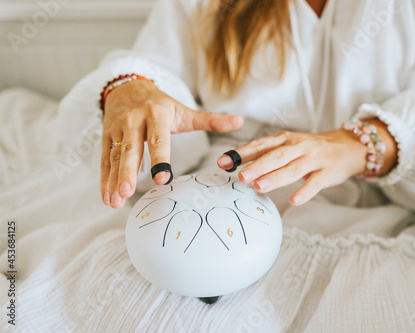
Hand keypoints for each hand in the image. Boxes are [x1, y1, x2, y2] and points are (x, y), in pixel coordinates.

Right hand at [101, 80, 243, 208]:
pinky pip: (105, 159)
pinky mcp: (106, 137)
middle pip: (131, 149)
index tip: (162, 178)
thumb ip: (210, 120)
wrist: (128, 87)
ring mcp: (118, 129)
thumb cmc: (160, 104)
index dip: (160, 158)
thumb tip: (239, 121)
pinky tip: (107, 197)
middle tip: (127, 192)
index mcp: (157, 114)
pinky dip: (104, 179)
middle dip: (128, 172)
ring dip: (114, 180)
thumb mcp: (184, 111)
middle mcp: (134, 121)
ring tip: (114, 201)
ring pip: (115, 157)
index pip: (159, 139)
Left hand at [217, 121, 396, 205]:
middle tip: (241, 177)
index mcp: (285, 139)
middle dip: (257, 166)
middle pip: (275, 156)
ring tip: (258, 187)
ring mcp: (314, 159)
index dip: (241, 153)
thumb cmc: (310, 149)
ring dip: (275, 178)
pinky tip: (293, 200)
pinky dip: (304, 192)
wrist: (346, 146)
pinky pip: (315, 183)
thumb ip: (264, 154)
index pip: (260, 145)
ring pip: (293, 168)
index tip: (222, 162)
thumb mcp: (287, 145)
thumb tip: (234, 164)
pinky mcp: (327, 172)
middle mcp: (298, 146)